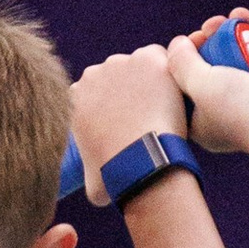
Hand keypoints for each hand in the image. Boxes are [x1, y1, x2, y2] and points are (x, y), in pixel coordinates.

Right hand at [68, 44, 188, 197]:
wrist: (139, 160)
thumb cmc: (115, 173)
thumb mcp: (90, 179)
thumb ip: (90, 177)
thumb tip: (94, 191)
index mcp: (74, 96)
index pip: (93, 92)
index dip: (111, 103)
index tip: (126, 118)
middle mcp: (93, 74)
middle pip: (114, 75)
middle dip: (128, 90)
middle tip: (146, 112)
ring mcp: (120, 64)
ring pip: (137, 64)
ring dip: (148, 80)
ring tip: (162, 104)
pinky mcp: (147, 60)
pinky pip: (160, 56)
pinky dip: (167, 70)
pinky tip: (174, 90)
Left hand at [170, 15, 248, 157]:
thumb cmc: (237, 109)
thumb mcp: (197, 84)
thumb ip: (181, 62)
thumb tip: (177, 43)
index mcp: (207, 122)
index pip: (189, 90)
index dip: (184, 64)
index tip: (183, 47)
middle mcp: (233, 108)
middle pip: (216, 69)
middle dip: (209, 45)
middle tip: (205, 30)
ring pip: (242, 57)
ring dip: (231, 34)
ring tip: (223, 20)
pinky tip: (240, 13)